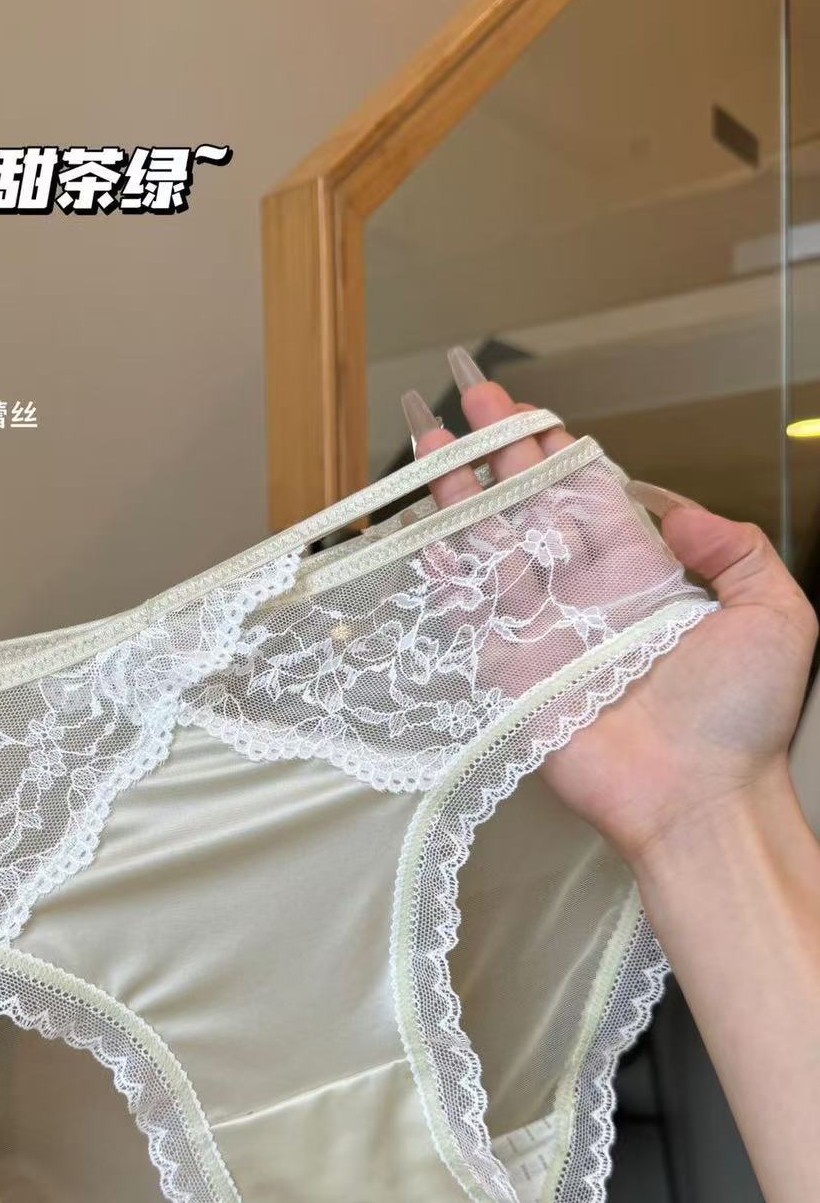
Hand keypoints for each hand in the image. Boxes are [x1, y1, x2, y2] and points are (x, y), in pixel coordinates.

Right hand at [406, 361, 817, 866]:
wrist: (701, 801)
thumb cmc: (744, 721)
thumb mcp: (778, 616)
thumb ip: (738, 552)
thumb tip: (681, 512)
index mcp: (646, 578)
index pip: (588, 498)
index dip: (555, 452)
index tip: (527, 411)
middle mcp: (589, 600)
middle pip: (532, 510)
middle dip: (500, 455)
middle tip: (470, 401)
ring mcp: (546, 635)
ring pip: (495, 549)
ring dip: (463, 497)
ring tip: (432, 446)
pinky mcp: (514, 676)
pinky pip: (473, 616)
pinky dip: (446, 574)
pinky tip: (424, 532)